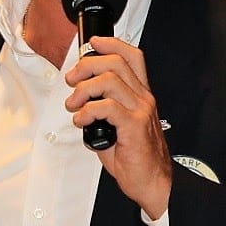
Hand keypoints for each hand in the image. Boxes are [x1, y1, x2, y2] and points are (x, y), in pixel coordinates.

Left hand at [64, 37, 171, 218]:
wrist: (153, 182)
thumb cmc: (136, 156)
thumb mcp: (118, 125)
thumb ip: (104, 108)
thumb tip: (81, 101)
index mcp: (140, 95)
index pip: (132, 57)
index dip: (112, 43)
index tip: (92, 43)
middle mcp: (142, 98)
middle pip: (115, 63)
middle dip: (87, 66)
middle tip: (72, 80)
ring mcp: (140, 111)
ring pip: (109, 81)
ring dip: (83, 90)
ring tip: (74, 105)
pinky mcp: (134, 126)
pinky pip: (107, 107)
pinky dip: (87, 110)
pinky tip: (81, 120)